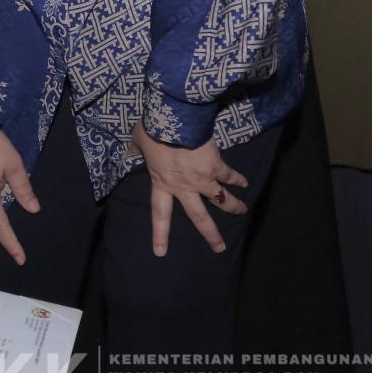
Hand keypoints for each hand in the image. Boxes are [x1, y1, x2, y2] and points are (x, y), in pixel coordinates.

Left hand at [132, 124, 248, 256]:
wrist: (175, 120)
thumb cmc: (153, 130)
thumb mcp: (138, 141)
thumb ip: (134, 151)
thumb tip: (125, 154)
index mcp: (162, 183)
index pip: (160, 214)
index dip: (160, 234)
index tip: (161, 252)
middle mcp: (184, 187)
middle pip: (199, 217)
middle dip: (210, 234)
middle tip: (219, 248)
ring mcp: (202, 178)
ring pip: (220, 199)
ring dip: (233, 206)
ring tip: (243, 211)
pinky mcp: (216, 166)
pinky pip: (230, 175)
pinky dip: (238, 179)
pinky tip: (246, 183)